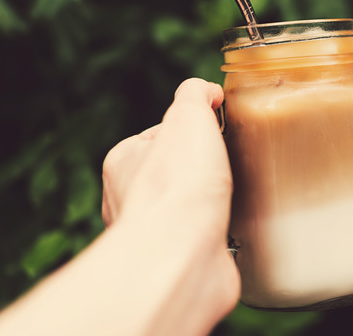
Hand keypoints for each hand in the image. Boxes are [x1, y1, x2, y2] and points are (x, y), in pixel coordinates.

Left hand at [101, 78, 238, 327]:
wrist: (181, 255)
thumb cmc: (179, 187)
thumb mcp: (189, 116)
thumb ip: (195, 95)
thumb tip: (207, 91)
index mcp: (124, 161)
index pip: (161, 134)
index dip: (193, 130)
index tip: (216, 133)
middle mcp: (128, 199)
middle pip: (174, 171)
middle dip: (202, 170)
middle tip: (225, 168)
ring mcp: (151, 234)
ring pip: (185, 208)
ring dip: (208, 204)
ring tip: (228, 199)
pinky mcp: (174, 262)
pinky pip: (199, 240)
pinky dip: (216, 233)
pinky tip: (228, 228)